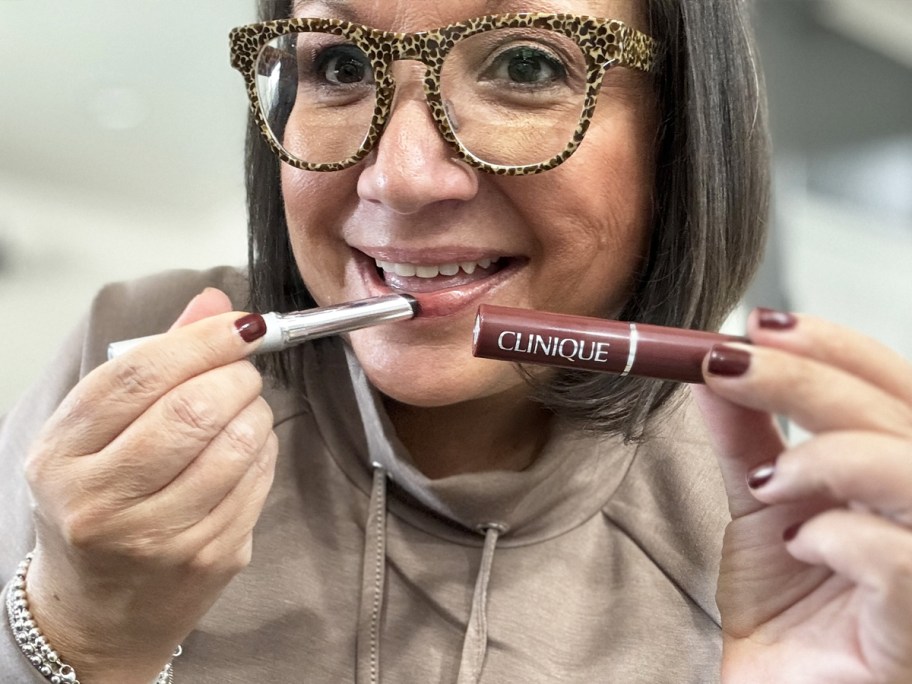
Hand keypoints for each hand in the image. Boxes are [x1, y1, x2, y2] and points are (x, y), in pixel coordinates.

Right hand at [23, 288, 277, 683]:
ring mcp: (156, 538)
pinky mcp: (207, 559)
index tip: (243, 324)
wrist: (98, 610)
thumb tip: (215, 303)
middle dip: (237, 376)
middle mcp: (100, 502)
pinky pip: (259, 482)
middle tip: (244, 369)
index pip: (138, 377)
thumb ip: (156, 362)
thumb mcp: (96, 435)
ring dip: (258, 412)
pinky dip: (265, 451)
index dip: (202, 341)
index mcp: (61, 456)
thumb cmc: (96, 507)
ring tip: (245, 409)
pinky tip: (247, 450)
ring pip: (236, 446)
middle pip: (192, 411)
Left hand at [694, 309, 911, 683]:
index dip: (835, 346)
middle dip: (806, 378)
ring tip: (769, 481)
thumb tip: (716, 360)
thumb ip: (748, 437)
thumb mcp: (760, 507)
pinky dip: (841, 536)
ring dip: (829, 454)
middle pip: (900, 415)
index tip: (757, 323)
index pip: (896, 387)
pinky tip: (801, 545)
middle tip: (726, 363)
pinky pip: (904, 562)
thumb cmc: (786, 614)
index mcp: (900, 479)